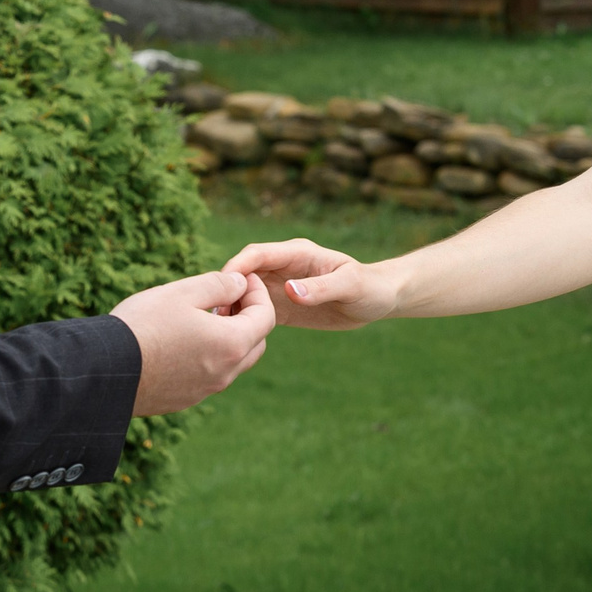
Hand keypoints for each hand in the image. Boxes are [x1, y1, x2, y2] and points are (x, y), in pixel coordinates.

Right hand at [114, 270, 275, 415]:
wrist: (104, 371)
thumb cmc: (143, 325)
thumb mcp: (183, 292)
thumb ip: (219, 284)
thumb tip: (239, 284)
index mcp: (231, 344)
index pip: (265, 317)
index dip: (257, 293)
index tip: (240, 278)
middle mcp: (225, 373)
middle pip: (255, 343)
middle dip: (247, 317)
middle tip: (223, 299)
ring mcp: (206, 390)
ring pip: (233, 362)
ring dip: (228, 339)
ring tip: (201, 318)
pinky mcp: (185, 399)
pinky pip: (210, 376)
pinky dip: (209, 357)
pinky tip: (181, 342)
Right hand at [221, 238, 398, 329]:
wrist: (378, 300)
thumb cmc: (370, 287)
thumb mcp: (350, 285)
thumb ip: (321, 288)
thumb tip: (289, 291)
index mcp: (296, 254)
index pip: (257, 254)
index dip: (237, 267)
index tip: (221, 287)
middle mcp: (283, 268)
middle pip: (244, 273)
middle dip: (226, 290)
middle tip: (213, 315)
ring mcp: (279, 287)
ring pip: (245, 293)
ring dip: (230, 307)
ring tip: (218, 329)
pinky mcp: (281, 306)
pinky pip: (255, 311)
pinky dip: (242, 320)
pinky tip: (233, 337)